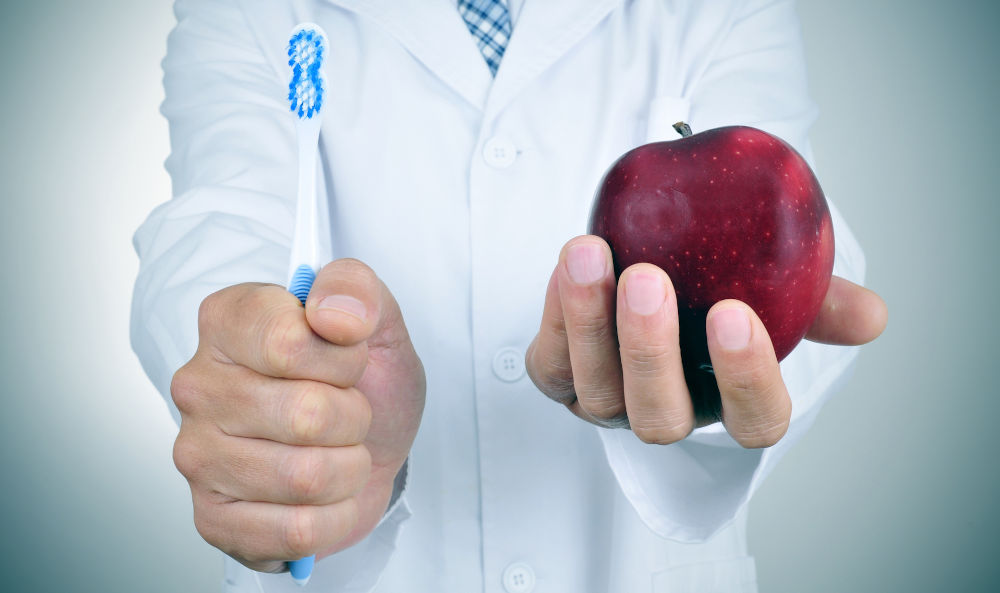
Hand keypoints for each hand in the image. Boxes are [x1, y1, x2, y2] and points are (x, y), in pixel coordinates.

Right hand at [170, 259, 424, 572]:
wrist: (373, 444)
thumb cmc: (366, 380)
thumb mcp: (377, 320)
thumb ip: (356, 290)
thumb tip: (333, 313)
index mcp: (228, 322)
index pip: (287, 342)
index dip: (343, 358)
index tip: (349, 358)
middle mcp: (198, 386)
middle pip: (305, 415)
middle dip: (354, 418)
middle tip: (347, 411)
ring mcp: (197, 456)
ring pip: (304, 477)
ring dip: (348, 469)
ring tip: (338, 451)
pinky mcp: (213, 519)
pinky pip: (295, 531)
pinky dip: (334, 517)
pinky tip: (326, 496)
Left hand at [526, 235, 885, 447]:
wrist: (643, 263)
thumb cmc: (712, 288)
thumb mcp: (771, 288)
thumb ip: (814, 298)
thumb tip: (870, 316)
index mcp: (726, 401)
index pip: (753, 421)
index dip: (746, 379)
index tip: (735, 315)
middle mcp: (665, 411)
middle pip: (660, 417)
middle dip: (650, 351)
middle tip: (648, 279)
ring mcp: (607, 401)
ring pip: (595, 389)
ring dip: (589, 322)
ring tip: (590, 253)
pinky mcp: (557, 377)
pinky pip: (549, 361)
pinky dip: (555, 313)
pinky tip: (569, 263)